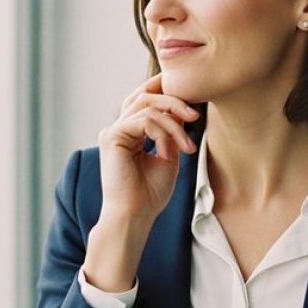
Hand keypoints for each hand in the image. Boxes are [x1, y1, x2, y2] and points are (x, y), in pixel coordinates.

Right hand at [81, 74, 198, 291]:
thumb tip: (182, 112)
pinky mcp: (112, 136)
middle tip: (195, 114)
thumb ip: (171, 133)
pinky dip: (162, 134)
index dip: (164, 92)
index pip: (144, 101)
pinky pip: (145, 121)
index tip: (191, 97)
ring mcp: (113, 131)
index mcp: (129, 133)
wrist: (135, 216)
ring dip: (174, 123)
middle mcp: (118, 129)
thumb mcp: (168, 156)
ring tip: (187, 146)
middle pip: (145, 96)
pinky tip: (166, 153)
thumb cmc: (149, 194)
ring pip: (147, 106)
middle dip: (173, 100)